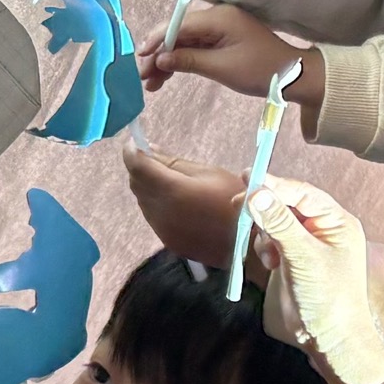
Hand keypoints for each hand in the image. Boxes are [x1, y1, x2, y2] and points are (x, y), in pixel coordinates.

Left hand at [120, 138, 250, 268]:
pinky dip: (158, 204)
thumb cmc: (235, 199)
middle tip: (155, 157)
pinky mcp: (169, 242)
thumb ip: (173, 163)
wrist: (252, 242)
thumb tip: (148, 150)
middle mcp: (161, 213)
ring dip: (149, 187)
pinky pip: (154, 218)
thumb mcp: (208, 173)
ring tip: (169, 179)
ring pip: (143, 202)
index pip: (137, 167)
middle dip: (141, 168)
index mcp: (172, 191)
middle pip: (137, 185)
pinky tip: (176, 200)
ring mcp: (163, 231)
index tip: (136, 141)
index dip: (132, 151)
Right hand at [143, 5, 323, 117]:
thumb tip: (161, 58)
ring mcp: (219, 28)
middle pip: (178, 32)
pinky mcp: (221, 39)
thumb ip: (189, 60)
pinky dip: (180, 61)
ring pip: (183, 41)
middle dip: (158, 53)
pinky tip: (165, 76)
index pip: (179, 25)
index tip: (140, 57)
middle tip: (141, 75)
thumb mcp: (222, 68)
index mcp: (219, 18)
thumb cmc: (261, 71)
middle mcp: (216, 17)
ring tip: (150, 83)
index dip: (157, 40)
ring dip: (166, 60)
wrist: (292, 75)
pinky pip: (194, 47)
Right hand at [248, 177, 383, 383]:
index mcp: (336, 222)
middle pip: (287, 204)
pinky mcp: (293, 260)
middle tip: (238, 207)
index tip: (246, 177)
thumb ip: (280, 224)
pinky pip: (272, 241)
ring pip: (276, 222)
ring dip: (265, 233)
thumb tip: (256, 192)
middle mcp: (323, 228)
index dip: (275, 184)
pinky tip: (269, 263)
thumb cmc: (327, 297)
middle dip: (265, 208)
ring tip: (268, 255)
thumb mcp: (303, 257)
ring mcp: (307, 244)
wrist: (330, 338)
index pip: (302, 192)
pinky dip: (265, 247)